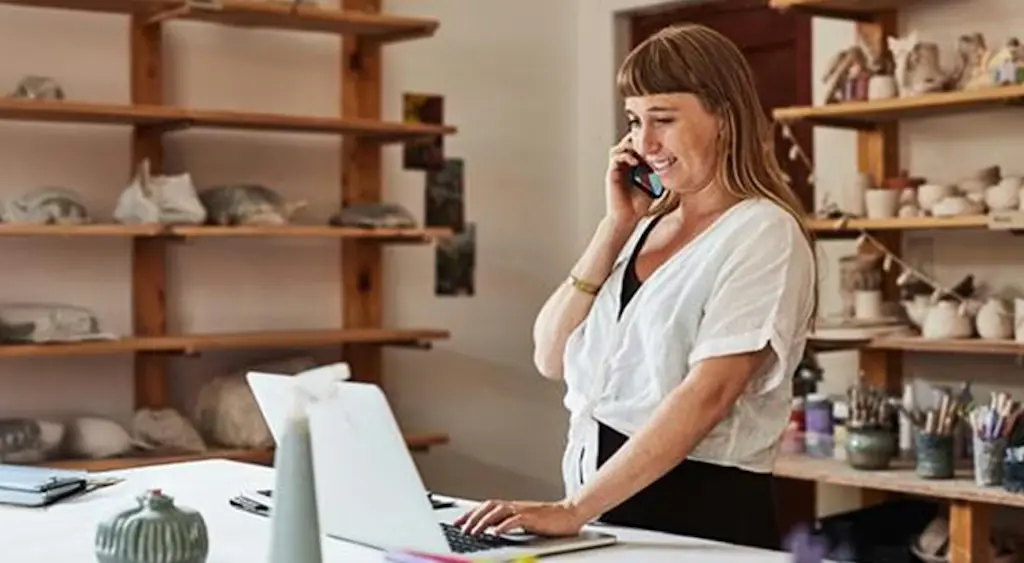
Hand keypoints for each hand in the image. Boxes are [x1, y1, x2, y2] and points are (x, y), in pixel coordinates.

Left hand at [452, 499, 586, 537]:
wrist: (570, 513)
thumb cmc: (549, 519)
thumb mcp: (524, 521)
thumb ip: (508, 522)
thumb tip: (491, 529)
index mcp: (512, 506)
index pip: (486, 506)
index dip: (470, 513)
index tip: (458, 522)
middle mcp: (515, 506)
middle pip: (488, 507)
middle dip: (472, 517)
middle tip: (461, 528)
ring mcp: (524, 510)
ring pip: (498, 512)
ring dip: (483, 521)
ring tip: (473, 531)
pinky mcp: (533, 517)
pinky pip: (515, 520)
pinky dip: (504, 526)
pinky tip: (495, 533)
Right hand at [605, 134, 655, 225]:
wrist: (627, 218)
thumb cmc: (640, 205)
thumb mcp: (654, 185)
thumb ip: (659, 172)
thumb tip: (674, 162)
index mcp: (634, 166)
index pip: (638, 146)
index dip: (647, 142)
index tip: (658, 144)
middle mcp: (624, 165)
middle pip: (628, 142)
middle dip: (638, 140)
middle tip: (650, 144)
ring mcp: (617, 168)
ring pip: (620, 147)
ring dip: (631, 146)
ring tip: (642, 152)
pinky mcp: (612, 173)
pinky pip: (615, 157)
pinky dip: (625, 156)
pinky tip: (635, 162)